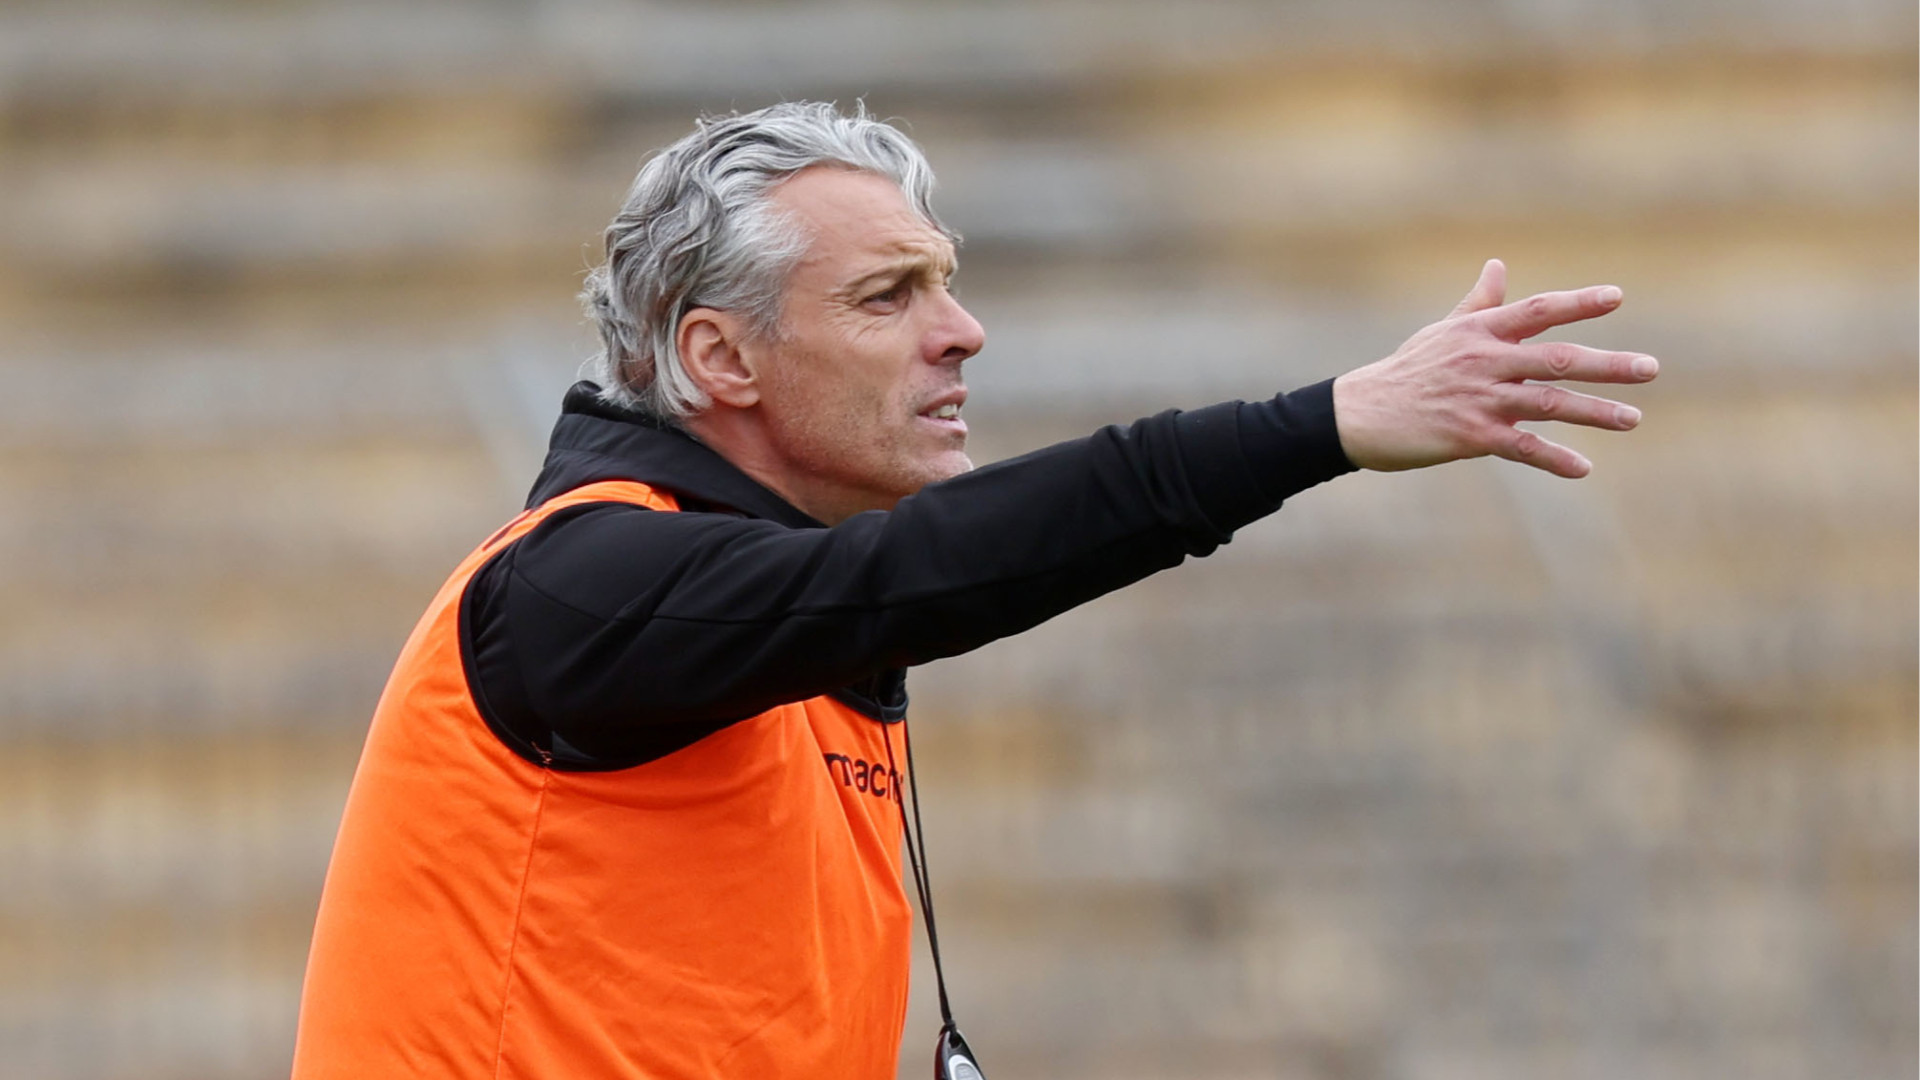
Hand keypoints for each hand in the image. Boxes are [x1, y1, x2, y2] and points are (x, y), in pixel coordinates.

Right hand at [1331, 259, 1658, 478]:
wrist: (1358, 415)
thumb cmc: (1404, 371)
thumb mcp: (1441, 331)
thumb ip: (1480, 304)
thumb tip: (1498, 265)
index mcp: (1480, 332)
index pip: (1538, 311)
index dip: (1578, 303)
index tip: (1617, 297)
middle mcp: (1485, 361)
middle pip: (1557, 359)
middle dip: (1608, 365)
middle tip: (1650, 369)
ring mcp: (1479, 399)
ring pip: (1548, 403)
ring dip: (1595, 412)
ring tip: (1633, 419)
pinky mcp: (1469, 436)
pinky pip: (1520, 447)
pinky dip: (1553, 458)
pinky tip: (1583, 468)